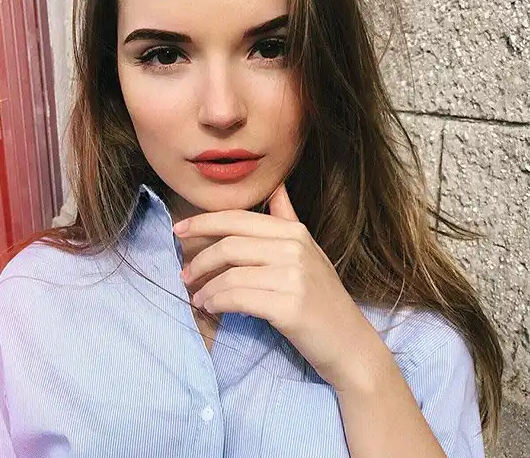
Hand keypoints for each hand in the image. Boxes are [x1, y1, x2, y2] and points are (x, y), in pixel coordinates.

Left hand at [173, 182, 388, 392]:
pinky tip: (211, 307)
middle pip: (230, 244)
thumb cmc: (322, 297)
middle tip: (185, 273)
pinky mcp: (288, 307)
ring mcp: (293, 277)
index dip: (204, 222)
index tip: (179, 230)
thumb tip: (276, 186)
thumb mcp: (309, 251)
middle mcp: (294, 249)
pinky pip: (238, 298)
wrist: (349, 343)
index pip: (238, 219)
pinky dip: (217, 302)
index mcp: (294, 232)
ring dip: (206, 287)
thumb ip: (287, 219)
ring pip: (230, 274)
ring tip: (198, 297)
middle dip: (199, 258)